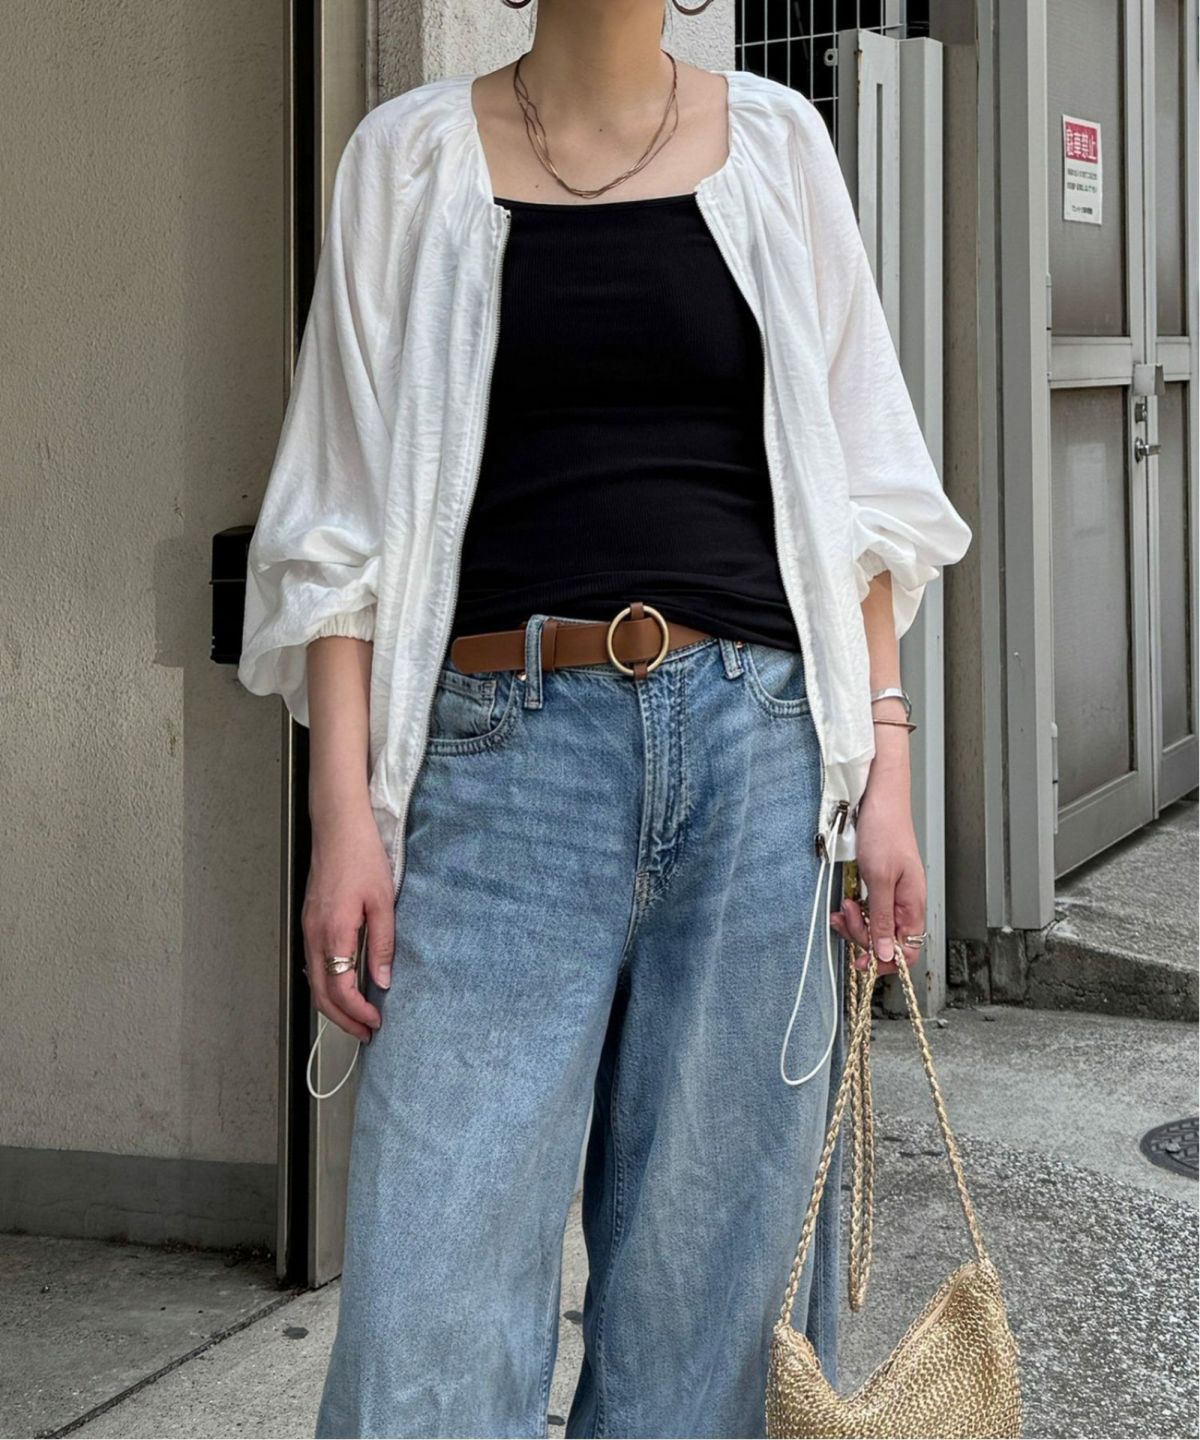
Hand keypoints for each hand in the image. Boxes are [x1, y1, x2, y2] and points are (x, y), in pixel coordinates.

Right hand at [302, 805, 394, 1041]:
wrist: (338, 828)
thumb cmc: (361, 858)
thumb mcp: (382, 902)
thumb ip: (382, 944)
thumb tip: (382, 981)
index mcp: (333, 933)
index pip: (340, 989)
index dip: (357, 1012)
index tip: (376, 1023)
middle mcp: (314, 936)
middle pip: (320, 995)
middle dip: (342, 1020)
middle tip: (365, 1033)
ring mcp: (308, 930)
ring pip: (314, 982)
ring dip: (333, 1006)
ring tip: (357, 1018)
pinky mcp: (310, 922)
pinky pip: (314, 965)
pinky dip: (327, 985)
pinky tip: (344, 987)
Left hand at [829, 774, 926, 976]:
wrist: (878, 800)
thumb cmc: (885, 830)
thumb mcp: (880, 879)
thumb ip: (883, 919)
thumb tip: (887, 954)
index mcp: (913, 904)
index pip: (909, 950)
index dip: (887, 960)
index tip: (863, 961)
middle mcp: (905, 903)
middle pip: (887, 941)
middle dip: (863, 936)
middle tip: (847, 917)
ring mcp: (892, 895)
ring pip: (875, 927)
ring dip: (855, 923)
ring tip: (844, 907)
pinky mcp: (879, 886)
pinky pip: (868, 910)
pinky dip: (853, 911)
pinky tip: (845, 903)